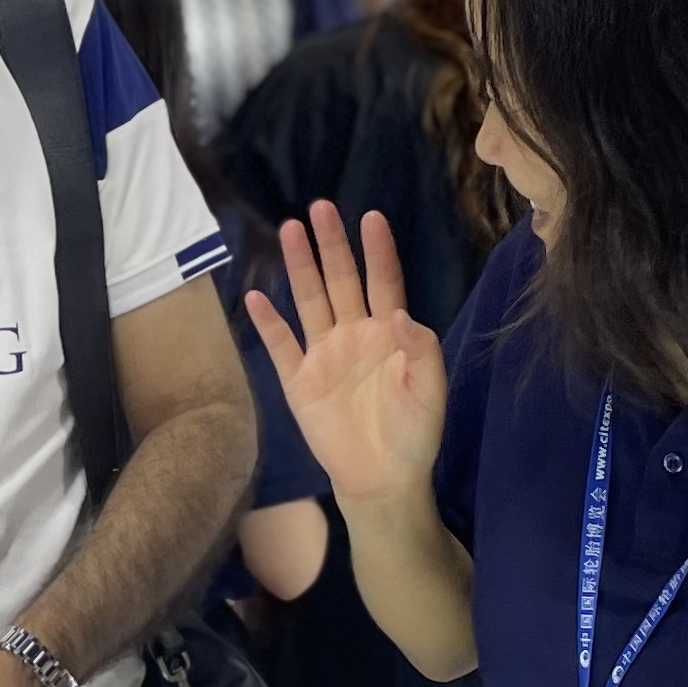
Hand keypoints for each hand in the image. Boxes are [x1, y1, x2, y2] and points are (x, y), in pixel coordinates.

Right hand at [245, 202, 447, 506]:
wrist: (382, 479)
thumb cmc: (415, 433)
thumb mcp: (430, 391)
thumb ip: (421, 349)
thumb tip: (400, 313)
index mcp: (390, 333)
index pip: (383, 281)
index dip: (377, 250)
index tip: (371, 217)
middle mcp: (354, 334)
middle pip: (341, 279)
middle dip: (331, 244)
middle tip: (320, 207)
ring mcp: (324, 355)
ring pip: (309, 300)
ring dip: (300, 267)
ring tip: (289, 229)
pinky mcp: (299, 381)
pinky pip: (281, 346)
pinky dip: (268, 322)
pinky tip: (257, 296)